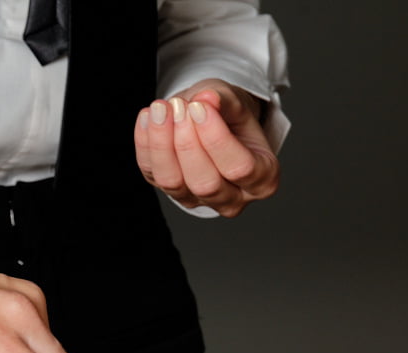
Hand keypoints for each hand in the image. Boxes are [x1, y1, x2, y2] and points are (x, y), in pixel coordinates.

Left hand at [134, 78, 278, 217]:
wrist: (212, 122)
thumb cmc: (231, 117)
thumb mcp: (238, 103)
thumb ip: (225, 100)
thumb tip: (206, 98)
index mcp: (262, 180)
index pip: (239, 167)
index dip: (215, 137)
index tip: (199, 107)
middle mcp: (232, 198)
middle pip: (204, 182)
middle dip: (187, 142)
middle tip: (179, 106)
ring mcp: (197, 200)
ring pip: (172, 182)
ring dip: (161, 143)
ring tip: (161, 109)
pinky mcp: (168, 192)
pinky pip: (150, 173)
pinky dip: (145, 143)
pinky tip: (147, 117)